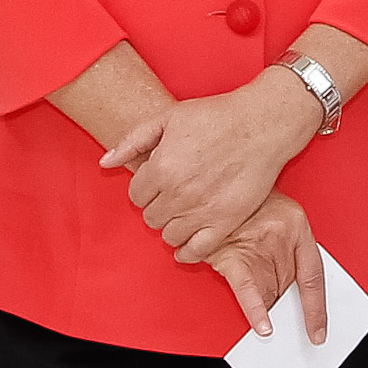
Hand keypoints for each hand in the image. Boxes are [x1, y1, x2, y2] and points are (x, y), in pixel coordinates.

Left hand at [105, 69, 316, 262]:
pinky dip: (188, 251)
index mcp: (161, 167)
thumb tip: (106, 163)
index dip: (146, 187)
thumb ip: (132, 141)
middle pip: (151, 217)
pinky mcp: (225, 223)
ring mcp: (202, 211)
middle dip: (158, 205)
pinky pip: (196, 252)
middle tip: (174, 193)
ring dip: (173, 225)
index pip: (135, 196)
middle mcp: (178, 193)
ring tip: (185, 211)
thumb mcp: (169, 117)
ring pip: (169, 236)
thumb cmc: (217, 116)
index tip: (159, 181)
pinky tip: (190, 240)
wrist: (262, 124)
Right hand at [208, 192, 328, 344]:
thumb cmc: (245, 200)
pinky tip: (263, 327)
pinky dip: (256, 311)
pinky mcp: (233, 254)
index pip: (314, 273)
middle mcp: (282, 234)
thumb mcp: (275, 216)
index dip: (317, 307)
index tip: (318, 330)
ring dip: (270, 311)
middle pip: (289, 287)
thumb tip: (284, 293)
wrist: (212, 178)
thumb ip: (282, 250)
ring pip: (270, 292)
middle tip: (290, 333)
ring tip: (271, 329)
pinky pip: (248, 289)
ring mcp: (258, 244)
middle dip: (287, 310)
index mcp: (297, 223)